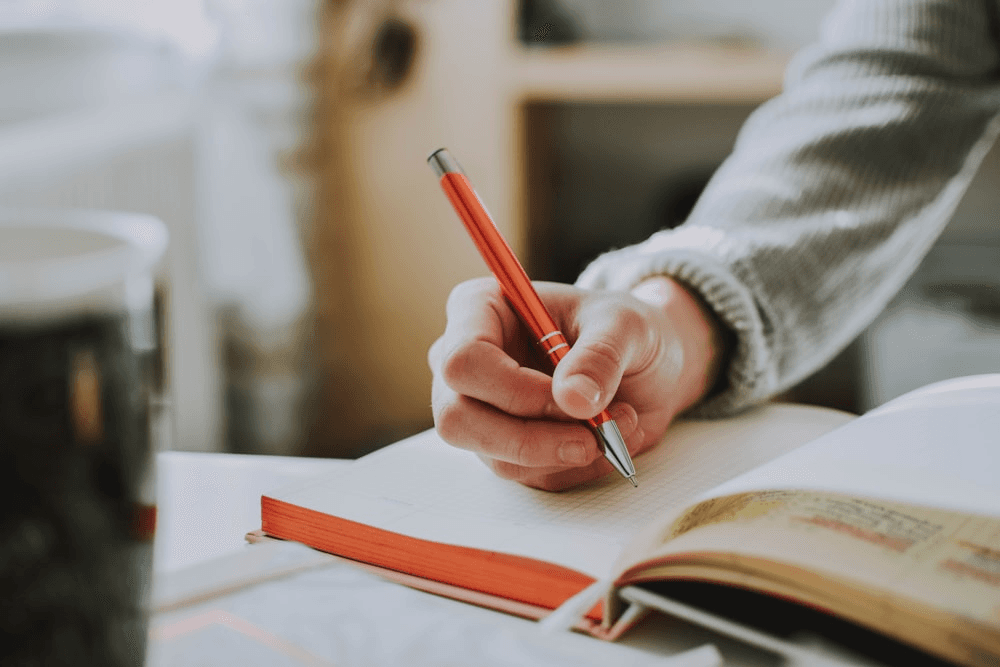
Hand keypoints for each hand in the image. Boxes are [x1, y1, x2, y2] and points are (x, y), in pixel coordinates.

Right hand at [428, 276, 725, 490]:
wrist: (644, 363)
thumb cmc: (623, 329)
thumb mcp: (626, 325)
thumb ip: (601, 356)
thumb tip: (573, 399)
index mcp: (479, 310)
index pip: (463, 360)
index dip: (512, 389)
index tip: (570, 398)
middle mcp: (465, 363)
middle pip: (458, 418)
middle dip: (530, 438)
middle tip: (591, 436)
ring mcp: (478, 410)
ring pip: (495, 456)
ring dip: (564, 452)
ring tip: (618, 423)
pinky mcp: (503, 448)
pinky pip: (527, 475)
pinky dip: (575, 465)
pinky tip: (606, 437)